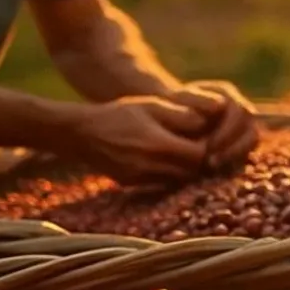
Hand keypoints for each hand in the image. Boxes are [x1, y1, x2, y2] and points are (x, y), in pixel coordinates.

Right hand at [71, 96, 212, 183]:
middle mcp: (150, 165)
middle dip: (198, 161)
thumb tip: (205, 121)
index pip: (198, 155)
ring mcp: (140, 178)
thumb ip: (179, 114)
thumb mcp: (151, 105)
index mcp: (157, 144)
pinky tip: (165, 160)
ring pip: (176, 181)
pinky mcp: (132, 184)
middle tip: (199, 147)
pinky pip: (160, 184)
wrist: (82, 133)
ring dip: (183, 169)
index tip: (206, 137)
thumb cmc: (120, 113)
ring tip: (184, 154)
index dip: (207, 147)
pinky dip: (167, 175)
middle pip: (190, 172)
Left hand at [165, 80, 259, 171]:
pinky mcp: (238, 142)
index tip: (208, 147)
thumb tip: (221, 106)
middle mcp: (238, 108)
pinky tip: (214, 173)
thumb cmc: (168, 108)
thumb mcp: (178, 102)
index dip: (228, 132)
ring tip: (213, 169)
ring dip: (234, 157)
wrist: (162, 119)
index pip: (240, 112)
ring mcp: (240, 126)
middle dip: (233, 148)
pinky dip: (231, 164)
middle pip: (250, 129)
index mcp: (226, 94)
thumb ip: (198, 101)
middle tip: (212, 163)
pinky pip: (244, 155)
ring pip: (251, 143)